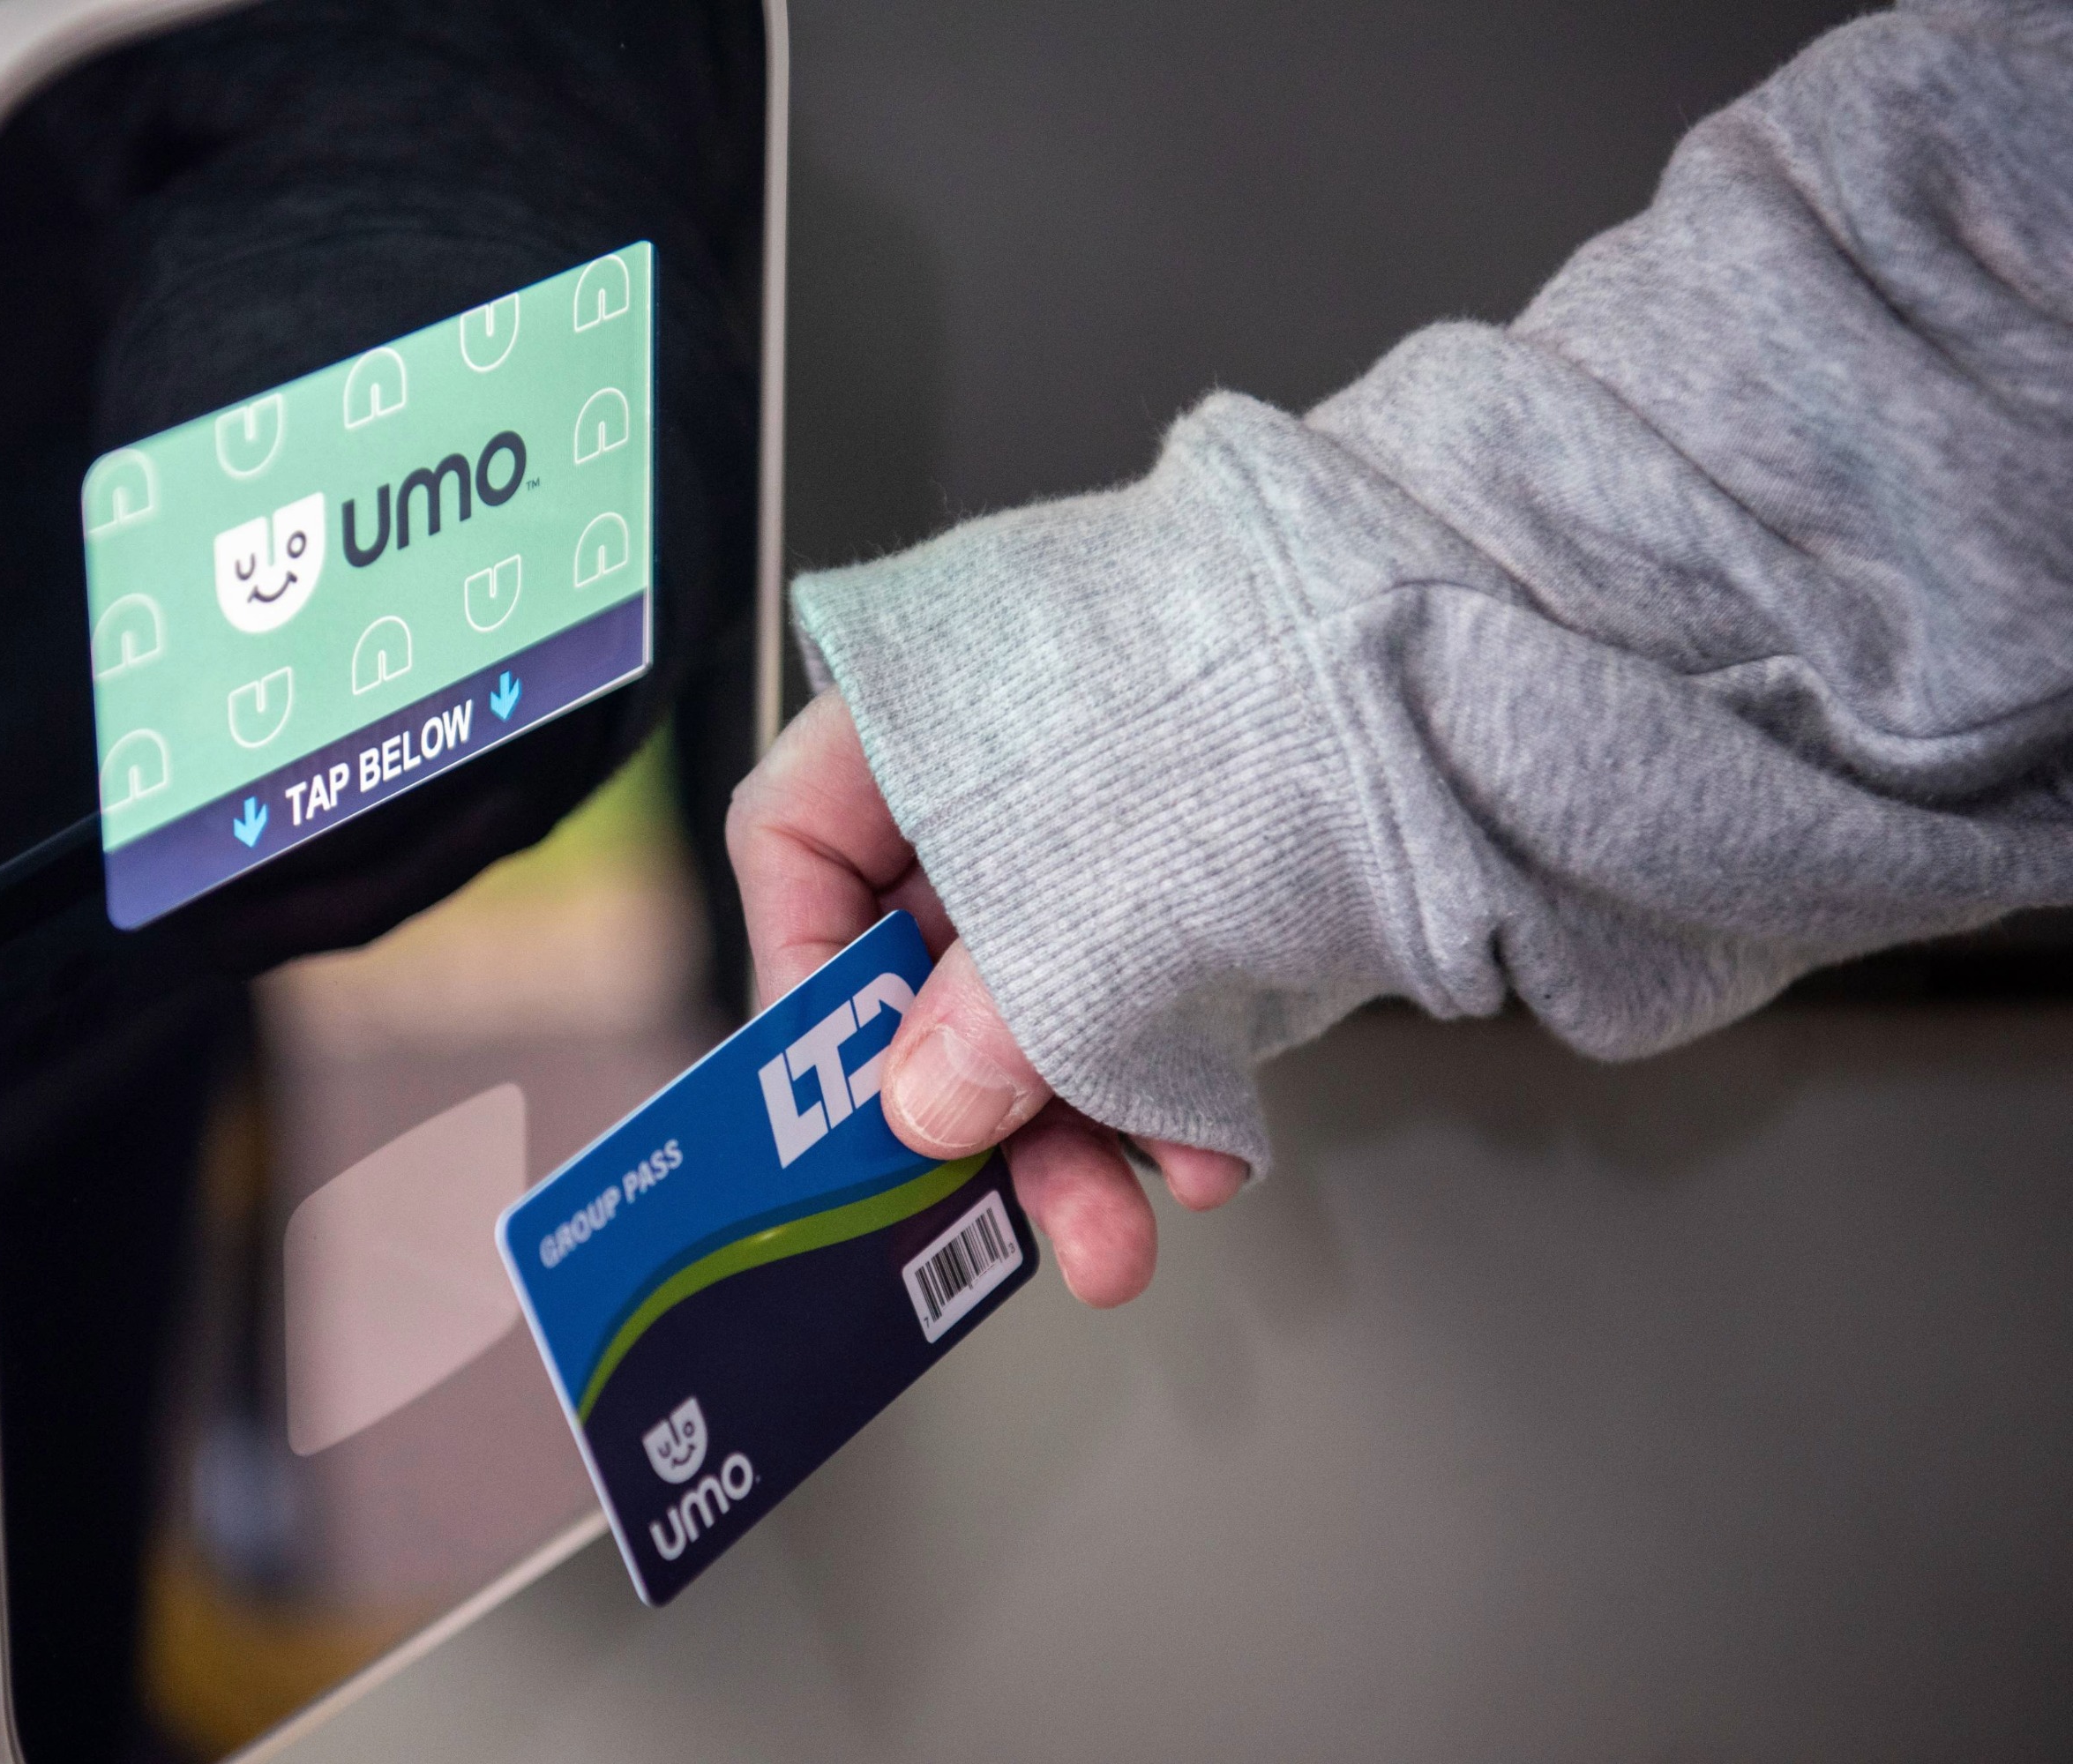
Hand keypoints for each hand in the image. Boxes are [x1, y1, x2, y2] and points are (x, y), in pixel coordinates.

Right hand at [726, 691, 1247, 1306]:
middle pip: (918, 955)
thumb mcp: (1085, 895)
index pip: (794, 844)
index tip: (839, 1104)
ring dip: (1073, 1135)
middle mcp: (991, 763)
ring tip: (1119, 1241)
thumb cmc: (1261, 702)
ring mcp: (1100, 817)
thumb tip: (917, 1112)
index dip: (801, 983)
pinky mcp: (1195, 873)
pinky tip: (1207, 1162)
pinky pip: (1140, 1000)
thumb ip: (987, 1018)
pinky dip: (1162, 1089)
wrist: (1476, 655)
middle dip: (965, 1112)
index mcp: (920, 707)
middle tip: (984, 1220)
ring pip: (1037, 998)